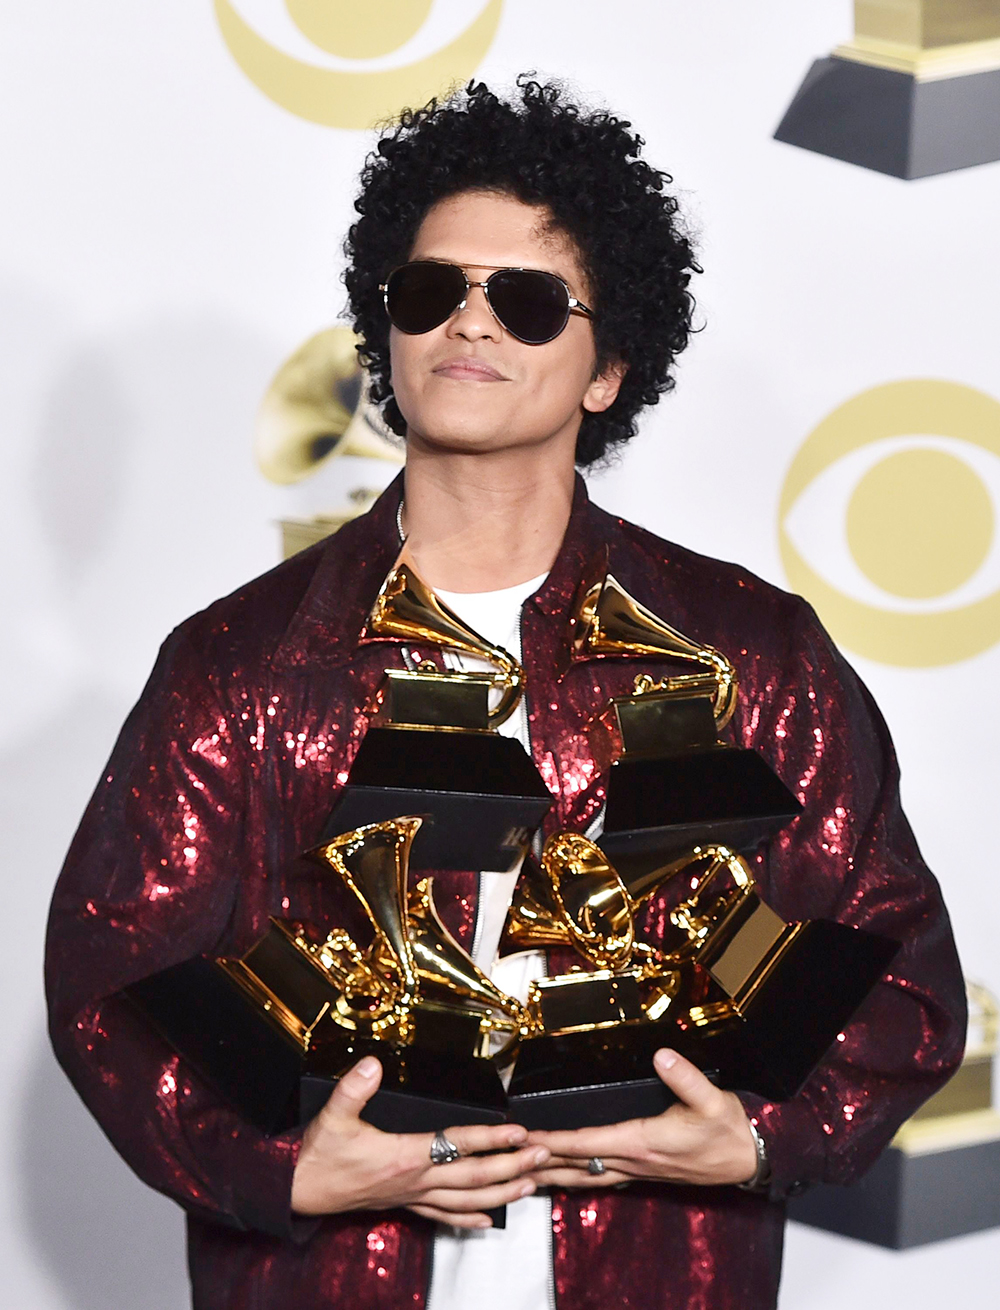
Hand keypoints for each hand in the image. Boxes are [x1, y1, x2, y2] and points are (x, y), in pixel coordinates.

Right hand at [291, 1056, 549, 1227]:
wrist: (297, 1191)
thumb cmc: (317, 1154)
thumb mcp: (332, 1115)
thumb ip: (354, 1088)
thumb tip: (372, 1063)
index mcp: (403, 1157)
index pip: (456, 1145)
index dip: (489, 1138)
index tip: (517, 1131)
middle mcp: (414, 1180)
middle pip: (473, 1177)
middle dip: (511, 1166)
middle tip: (542, 1155)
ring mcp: (411, 1196)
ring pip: (466, 1201)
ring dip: (501, 1194)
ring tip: (530, 1185)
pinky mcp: (404, 1204)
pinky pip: (443, 1216)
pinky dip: (469, 1218)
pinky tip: (488, 1221)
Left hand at [526, 1049, 757, 1189]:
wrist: (750, 1157)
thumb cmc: (728, 1129)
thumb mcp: (711, 1099)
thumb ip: (685, 1077)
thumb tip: (662, 1055)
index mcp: (643, 1142)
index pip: (588, 1143)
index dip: (554, 1141)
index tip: (527, 1138)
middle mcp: (635, 1161)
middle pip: (577, 1165)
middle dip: (541, 1163)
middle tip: (507, 1159)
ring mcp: (638, 1170)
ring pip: (586, 1176)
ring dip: (554, 1173)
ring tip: (523, 1172)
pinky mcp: (644, 1171)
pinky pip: (601, 1177)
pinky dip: (577, 1176)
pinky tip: (566, 1175)